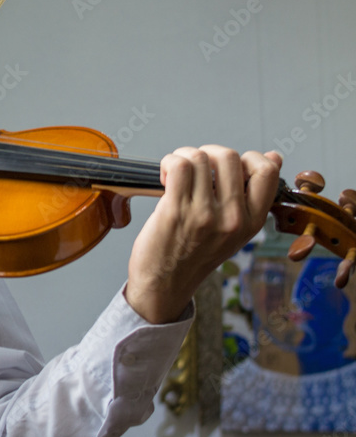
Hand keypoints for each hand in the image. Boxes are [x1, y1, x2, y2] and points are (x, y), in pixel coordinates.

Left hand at [126, 145, 281, 323]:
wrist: (165, 283)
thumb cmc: (195, 254)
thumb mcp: (235, 230)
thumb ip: (251, 196)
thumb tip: (273, 157)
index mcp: (252, 223)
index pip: (267, 172)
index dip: (248, 158)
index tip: (227, 167)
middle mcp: (232, 219)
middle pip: (230, 156)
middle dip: (209, 153)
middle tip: (196, 168)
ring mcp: (204, 215)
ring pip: (201, 157)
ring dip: (184, 156)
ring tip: (177, 174)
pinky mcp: (176, 211)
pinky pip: (179, 166)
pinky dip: (170, 162)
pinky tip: (166, 177)